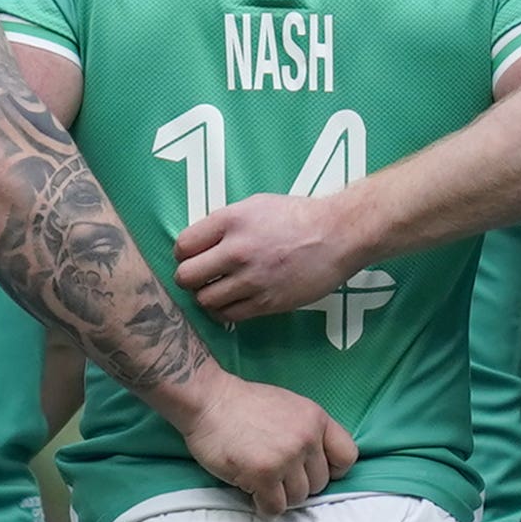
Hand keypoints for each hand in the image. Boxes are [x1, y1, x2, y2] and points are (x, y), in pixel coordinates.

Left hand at [174, 191, 367, 324]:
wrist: (337, 235)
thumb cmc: (296, 217)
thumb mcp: (255, 206)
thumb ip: (224, 223)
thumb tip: (198, 243)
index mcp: (231, 221)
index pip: (183, 246)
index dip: (183, 254)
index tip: (193, 256)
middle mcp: (237, 251)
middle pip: (186, 277)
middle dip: (189, 278)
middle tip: (199, 277)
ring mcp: (251, 279)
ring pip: (204, 300)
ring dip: (206, 297)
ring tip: (218, 290)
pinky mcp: (266, 303)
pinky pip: (228, 315)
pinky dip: (224, 311)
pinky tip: (232, 302)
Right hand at [180, 374, 358, 513]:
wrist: (208, 400)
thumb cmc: (243, 404)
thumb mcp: (290, 406)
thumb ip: (308, 430)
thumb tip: (316, 463)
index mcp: (316, 419)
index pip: (347, 456)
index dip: (332, 470)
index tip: (313, 471)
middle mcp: (306, 439)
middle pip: (319, 483)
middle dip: (299, 484)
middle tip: (277, 476)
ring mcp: (285, 458)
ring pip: (298, 498)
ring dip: (280, 496)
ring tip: (262, 481)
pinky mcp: (263, 475)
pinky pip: (275, 507)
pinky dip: (264, 506)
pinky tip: (253, 492)